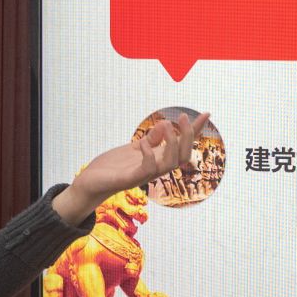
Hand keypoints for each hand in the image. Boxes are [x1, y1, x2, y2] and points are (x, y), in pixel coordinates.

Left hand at [55, 112, 208, 221]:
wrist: (90, 183)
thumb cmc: (112, 168)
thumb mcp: (132, 149)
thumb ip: (150, 140)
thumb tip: (165, 124)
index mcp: (156, 159)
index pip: (181, 145)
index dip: (194, 131)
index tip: (206, 114)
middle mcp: (155, 168)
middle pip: (183, 156)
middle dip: (188, 136)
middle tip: (183, 117)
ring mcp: (144, 175)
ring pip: (171, 163)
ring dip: (173, 143)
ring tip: (166, 125)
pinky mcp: (130, 179)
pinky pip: (147, 169)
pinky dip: (149, 154)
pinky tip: (143, 143)